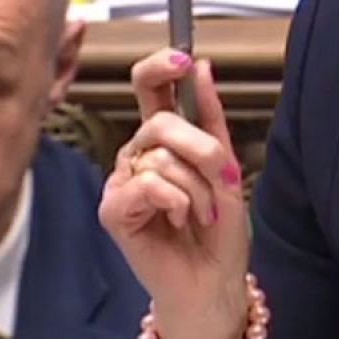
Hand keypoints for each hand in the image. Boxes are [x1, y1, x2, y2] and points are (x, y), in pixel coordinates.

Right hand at [98, 50, 250, 338]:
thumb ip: (211, 119)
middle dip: (202, 149)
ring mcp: (123, 183)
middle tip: (222, 179)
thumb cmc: (219, 229)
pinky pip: (146, 184)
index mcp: (163, 140)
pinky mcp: (114, 211)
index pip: (149, 90)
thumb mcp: (224, 165)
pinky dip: (177, 201)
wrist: (214, 280)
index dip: (159, 68)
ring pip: (159, 157)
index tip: (183, 58)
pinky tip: (182, 220)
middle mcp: (137, 155)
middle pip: (159, 122)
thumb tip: (201, 67)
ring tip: (203, 214)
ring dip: (198, 188)